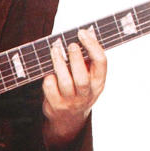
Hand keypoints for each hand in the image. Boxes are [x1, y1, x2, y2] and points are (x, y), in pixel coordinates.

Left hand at [41, 26, 106, 150]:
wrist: (69, 119)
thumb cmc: (79, 89)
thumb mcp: (90, 76)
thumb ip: (88, 58)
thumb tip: (87, 31)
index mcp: (98, 83)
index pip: (101, 62)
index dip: (92, 45)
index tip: (82, 32)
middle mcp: (87, 94)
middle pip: (82, 77)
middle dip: (76, 58)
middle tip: (69, 44)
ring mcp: (71, 101)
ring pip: (65, 83)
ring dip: (59, 64)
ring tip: (55, 50)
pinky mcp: (56, 105)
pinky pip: (50, 90)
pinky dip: (49, 79)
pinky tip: (49, 72)